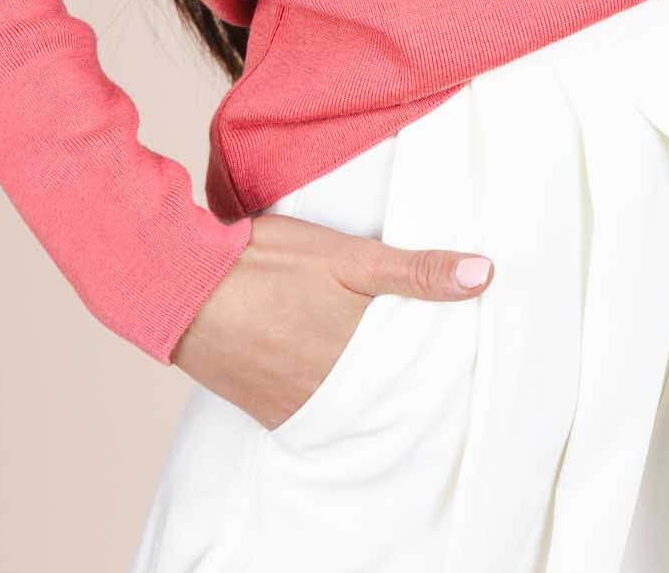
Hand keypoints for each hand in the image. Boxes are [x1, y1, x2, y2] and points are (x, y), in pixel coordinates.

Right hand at [171, 211, 494, 429]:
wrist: (182, 286)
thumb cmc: (266, 264)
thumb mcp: (349, 257)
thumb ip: (415, 273)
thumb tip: (486, 275)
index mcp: (360, 362)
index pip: (416, 374)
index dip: (434, 358)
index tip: (454, 345)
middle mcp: (331, 398)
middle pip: (383, 395)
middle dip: (399, 376)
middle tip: (412, 349)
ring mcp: (295, 409)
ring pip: (347, 405)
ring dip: (361, 386)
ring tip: (368, 355)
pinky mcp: (265, 411)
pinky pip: (310, 411)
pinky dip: (326, 394)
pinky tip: (326, 366)